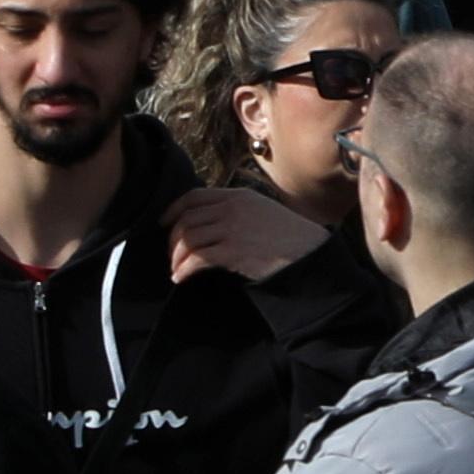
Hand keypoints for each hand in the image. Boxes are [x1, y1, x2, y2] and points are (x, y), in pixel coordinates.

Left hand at [167, 183, 326, 284]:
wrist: (309, 253)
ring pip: (189, 239)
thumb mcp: (262, 210)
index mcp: (238, 195)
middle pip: (187, 219)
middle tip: (171, 255)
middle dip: (173, 239)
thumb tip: (208, 221)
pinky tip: (181, 278)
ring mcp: (232, 229)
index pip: (194, 196)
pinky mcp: (234, 251)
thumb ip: (236, 210)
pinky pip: (198, 259)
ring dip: (177, 257)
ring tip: (176, 269)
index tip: (164, 223)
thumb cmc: (288, 236)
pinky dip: (185, 270)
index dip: (173, 209)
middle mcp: (232, 208)